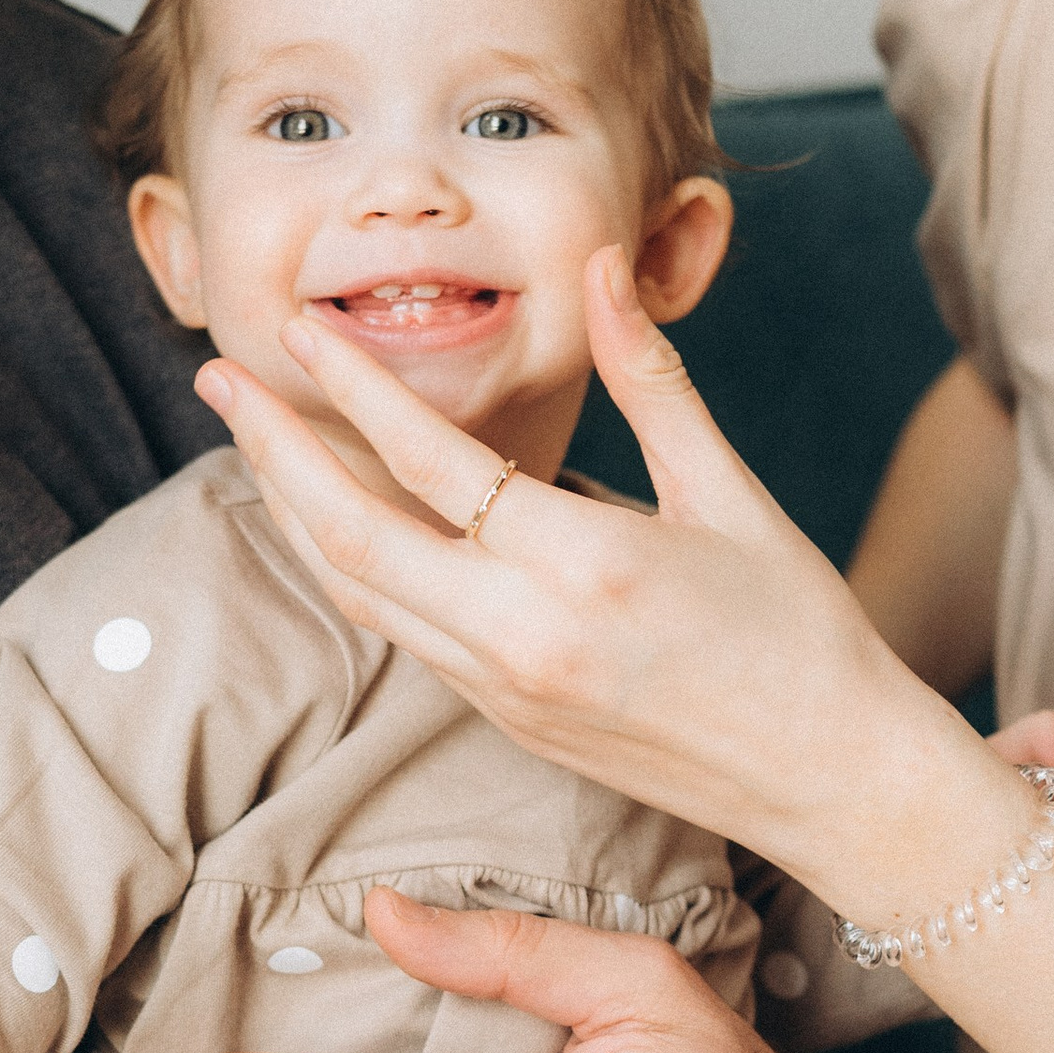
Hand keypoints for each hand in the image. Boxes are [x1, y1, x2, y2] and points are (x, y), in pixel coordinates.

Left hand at [196, 249, 992, 918]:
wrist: (834, 783)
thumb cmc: (802, 632)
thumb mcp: (732, 493)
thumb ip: (653, 379)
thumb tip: (604, 269)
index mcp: (584, 565)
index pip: (430, 462)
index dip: (351, 388)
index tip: (298, 331)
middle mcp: (523, 638)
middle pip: (351, 538)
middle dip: (273, 452)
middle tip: (219, 378)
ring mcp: (505, 692)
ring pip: (360, 596)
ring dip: (294, 515)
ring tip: (255, 442)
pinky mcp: (507, 724)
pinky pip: (402, 636)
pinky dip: (353, 571)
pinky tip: (336, 523)